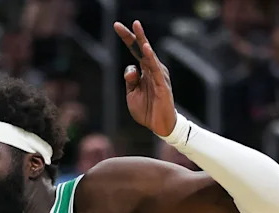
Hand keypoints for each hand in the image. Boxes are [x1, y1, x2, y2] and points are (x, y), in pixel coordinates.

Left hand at [113, 20, 176, 136]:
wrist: (158, 125)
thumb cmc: (146, 109)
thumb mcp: (131, 94)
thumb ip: (130, 80)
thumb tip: (130, 69)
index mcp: (144, 70)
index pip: (134, 50)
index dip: (127, 38)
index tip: (116, 25)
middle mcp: (152, 69)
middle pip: (142, 48)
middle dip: (134, 34)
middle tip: (127, 22)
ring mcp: (158, 75)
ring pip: (149, 55)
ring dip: (143, 41)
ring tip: (136, 28)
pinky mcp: (162, 84)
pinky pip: (155, 69)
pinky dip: (151, 58)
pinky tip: (146, 48)